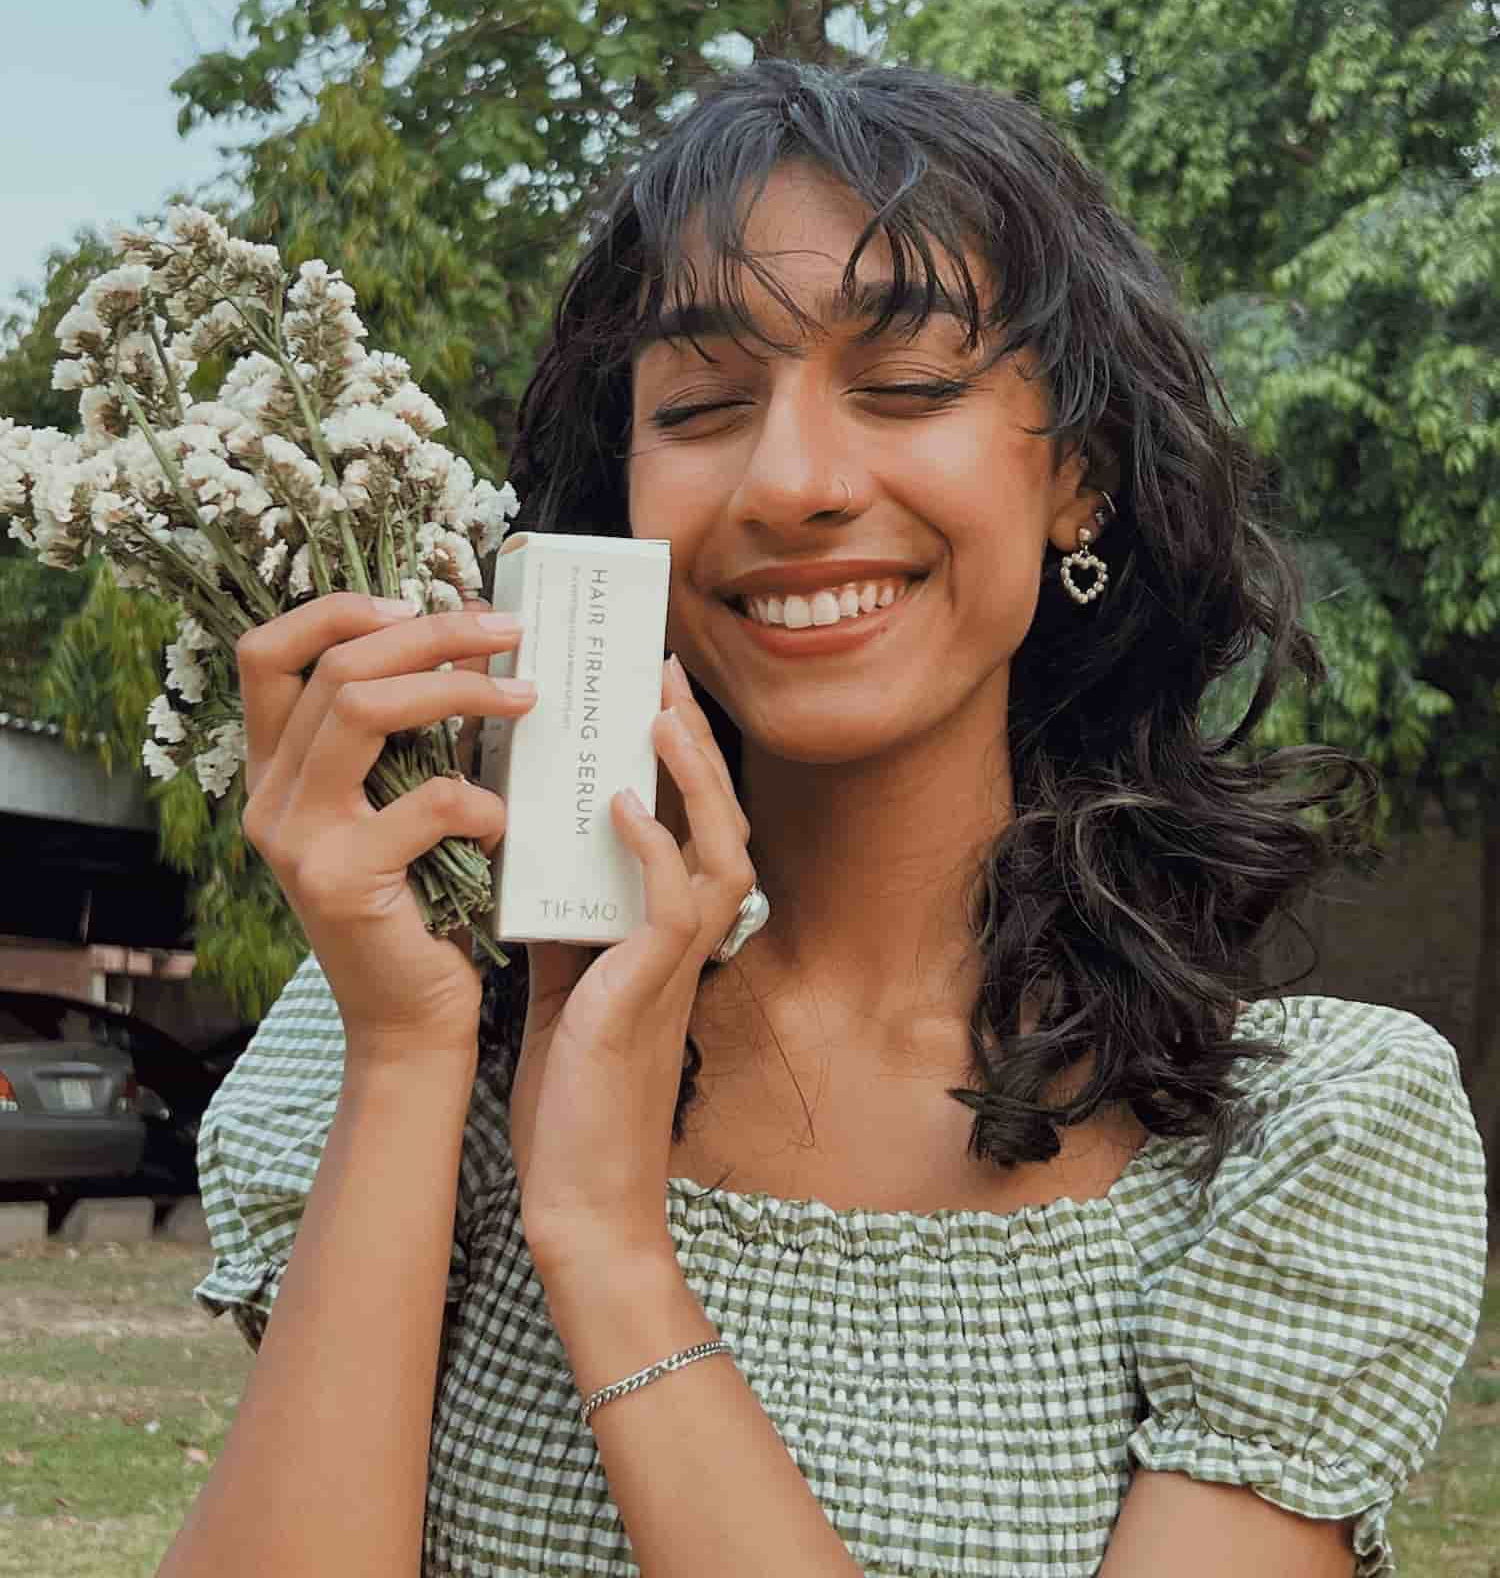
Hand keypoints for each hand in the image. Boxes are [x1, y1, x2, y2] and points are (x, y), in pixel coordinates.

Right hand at [237, 592, 537, 1061]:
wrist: (412, 1019)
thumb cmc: (422, 899)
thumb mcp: (398, 803)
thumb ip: (406, 735)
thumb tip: (471, 636)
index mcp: (276, 768)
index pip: (267, 651)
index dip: (337, 609)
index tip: (416, 601)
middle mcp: (269, 798)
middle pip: (336, 668)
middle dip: (433, 635)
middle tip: (509, 633)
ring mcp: (296, 840)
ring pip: (364, 711)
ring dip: (459, 691)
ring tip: (527, 697)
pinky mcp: (341, 882)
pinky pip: (427, 801)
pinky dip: (482, 799)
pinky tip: (505, 822)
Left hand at [509, 656, 755, 1275]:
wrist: (580, 1199)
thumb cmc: (574, 1098)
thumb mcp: (567, 981)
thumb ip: (567, 912)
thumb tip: (538, 841)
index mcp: (665, 936)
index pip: (689, 828)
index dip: (678, 762)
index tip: (648, 695)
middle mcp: (688, 944)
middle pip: (720, 822)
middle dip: (693, 746)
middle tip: (661, 675)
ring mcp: (678, 968)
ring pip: (718, 851)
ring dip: (690, 780)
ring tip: (657, 717)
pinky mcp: (651, 994)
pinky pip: (672, 905)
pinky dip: (652, 848)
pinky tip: (617, 805)